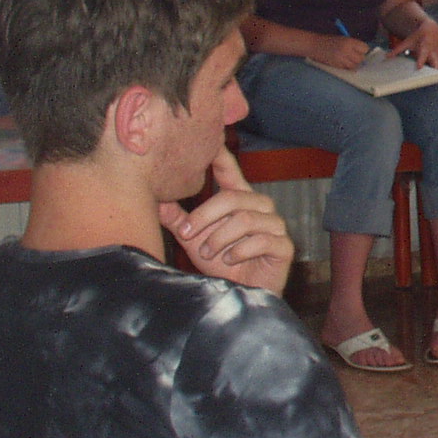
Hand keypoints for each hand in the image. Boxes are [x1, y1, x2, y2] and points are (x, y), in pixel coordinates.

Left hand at [159, 148, 293, 294]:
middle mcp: (260, 207)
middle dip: (204, 216)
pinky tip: (229, 261)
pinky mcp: (284, 246)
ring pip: (245, 219)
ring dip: (218, 238)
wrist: (242, 296)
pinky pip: (261, 240)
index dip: (221, 155)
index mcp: (239, 200)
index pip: (231, 171)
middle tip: (186, 234)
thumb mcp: (194, 239)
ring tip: (206, 253)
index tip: (209, 142)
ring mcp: (275, 226)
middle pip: (232, 198)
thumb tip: (154, 198)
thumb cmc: (221, 264)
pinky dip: (238, 251)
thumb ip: (179, 219)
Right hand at [312, 34, 373, 70]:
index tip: (360, 50)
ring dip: (353, 63)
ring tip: (348, 59)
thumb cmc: (328, 40)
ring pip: (355, 65)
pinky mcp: (336, 66)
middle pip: (361, 58)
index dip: (363, 50)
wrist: (313, 45)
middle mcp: (346, 50)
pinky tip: (342, 62)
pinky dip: (347, 67)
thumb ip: (353, 45)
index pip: (365, 48)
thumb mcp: (342, 39)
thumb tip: (363, 52)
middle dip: (359, 58)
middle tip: (354, 56)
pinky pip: (347, 69)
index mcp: (349, 41)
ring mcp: (341, 59)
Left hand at [391, 18, 437, 68]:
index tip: (419, 68)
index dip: (421, 61)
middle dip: (435, 69)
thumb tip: (387, 56)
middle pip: (435, 62)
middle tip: (433, 77)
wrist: (432, 29)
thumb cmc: (419, 36)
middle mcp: (433, 52)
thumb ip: (398, 50)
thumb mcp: (408, 41)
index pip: (423, 55)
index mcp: (424, 47)